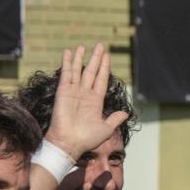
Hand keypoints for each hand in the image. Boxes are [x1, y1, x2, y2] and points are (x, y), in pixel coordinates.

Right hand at [44, 43, 130, 159]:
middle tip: (100, 45)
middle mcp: (85, 94)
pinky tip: (68, 52)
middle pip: (91, 72)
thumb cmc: (87, 139)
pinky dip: (67, 63)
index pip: (101, 80)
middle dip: (96, 59)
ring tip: (83, 46)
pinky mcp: (63, 91)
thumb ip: (115, 119)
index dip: (104, 68)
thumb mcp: (106, 129)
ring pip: (78, 71)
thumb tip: (126, 113)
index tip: (107, 56)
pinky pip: (66, 74)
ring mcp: (74, 92)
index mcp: (96, 101)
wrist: (69, 143)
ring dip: (80, 58)